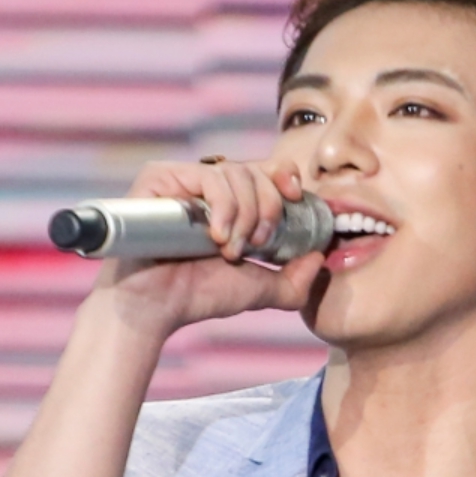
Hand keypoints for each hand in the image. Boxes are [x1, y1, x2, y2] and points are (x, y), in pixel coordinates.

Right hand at [88, 157, 325, 338]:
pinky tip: (215, 236)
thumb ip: (293, 280)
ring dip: (245, 214)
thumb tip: (319, 258)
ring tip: (229, 250)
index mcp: (229, 202)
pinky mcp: (160, 177)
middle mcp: (206, 185)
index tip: (295, 197)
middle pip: (256, 170)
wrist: (155, 306)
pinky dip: (222, 206)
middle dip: (268, 207)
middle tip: (257, 244)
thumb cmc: (197, 296)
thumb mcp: (257, 289)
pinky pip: (208, 175)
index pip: (265, 170)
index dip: (284, 176)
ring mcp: (182, 178)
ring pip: (236, 172)